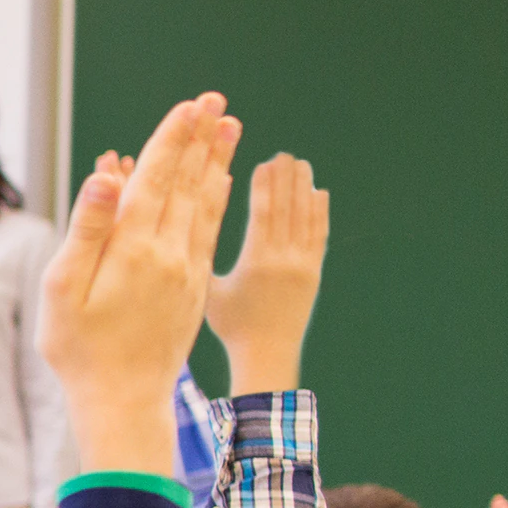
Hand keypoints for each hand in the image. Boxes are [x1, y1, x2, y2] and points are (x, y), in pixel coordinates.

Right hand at [39, 93, 239, 472]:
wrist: (123, 400)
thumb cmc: (79, 349)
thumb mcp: (64, 290)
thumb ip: (88, 229)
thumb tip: (108, 175)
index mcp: (134, 249)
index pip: (157, 180)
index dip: (172, 140)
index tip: (189, 106)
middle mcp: (169, 254)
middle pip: (189, 184)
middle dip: (201, 140)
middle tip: (217, 102)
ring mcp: (187, 270)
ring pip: (206, 204)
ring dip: (217, 163)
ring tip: (230, 129)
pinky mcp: (194, 288)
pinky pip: (210, 232)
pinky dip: (218, 200)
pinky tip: (223, 184)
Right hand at [206, 154, 327, 394]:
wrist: (266, 354)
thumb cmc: (230, 325)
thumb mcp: (208, 293)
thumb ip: (202, 260)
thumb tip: (186, 227)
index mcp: (256, 263)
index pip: (263, 214)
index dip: (265, 185)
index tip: (264, 161)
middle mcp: (284, 261)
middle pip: (288, 209)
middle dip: (286, 179)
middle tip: (284, 154)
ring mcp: (303, 266)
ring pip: (306, 218)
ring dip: (305, 187)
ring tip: (301, 164)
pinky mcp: (313, 272)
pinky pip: (319, 234)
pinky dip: (320, 211)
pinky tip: (319, 193)